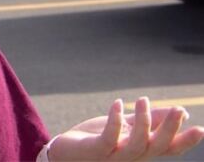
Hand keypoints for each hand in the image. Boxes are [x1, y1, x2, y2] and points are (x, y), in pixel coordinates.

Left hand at [49, 97, 203, 160]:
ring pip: (137, 144)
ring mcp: (114, 157)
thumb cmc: (96, 140)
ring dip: (143, 121)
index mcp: (141, 151)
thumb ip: (148, 121)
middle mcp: (131, 157)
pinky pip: (109, 138)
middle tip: (178, 109)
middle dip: (169, 129)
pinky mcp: (96, 151)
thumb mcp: (125, 127)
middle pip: (156, 147)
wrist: (65, 152)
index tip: (200, 129)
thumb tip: (180, 111)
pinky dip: (115, 120)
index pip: (167, 149)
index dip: (185, 141)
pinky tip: (117, 103)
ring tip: (142, 99)